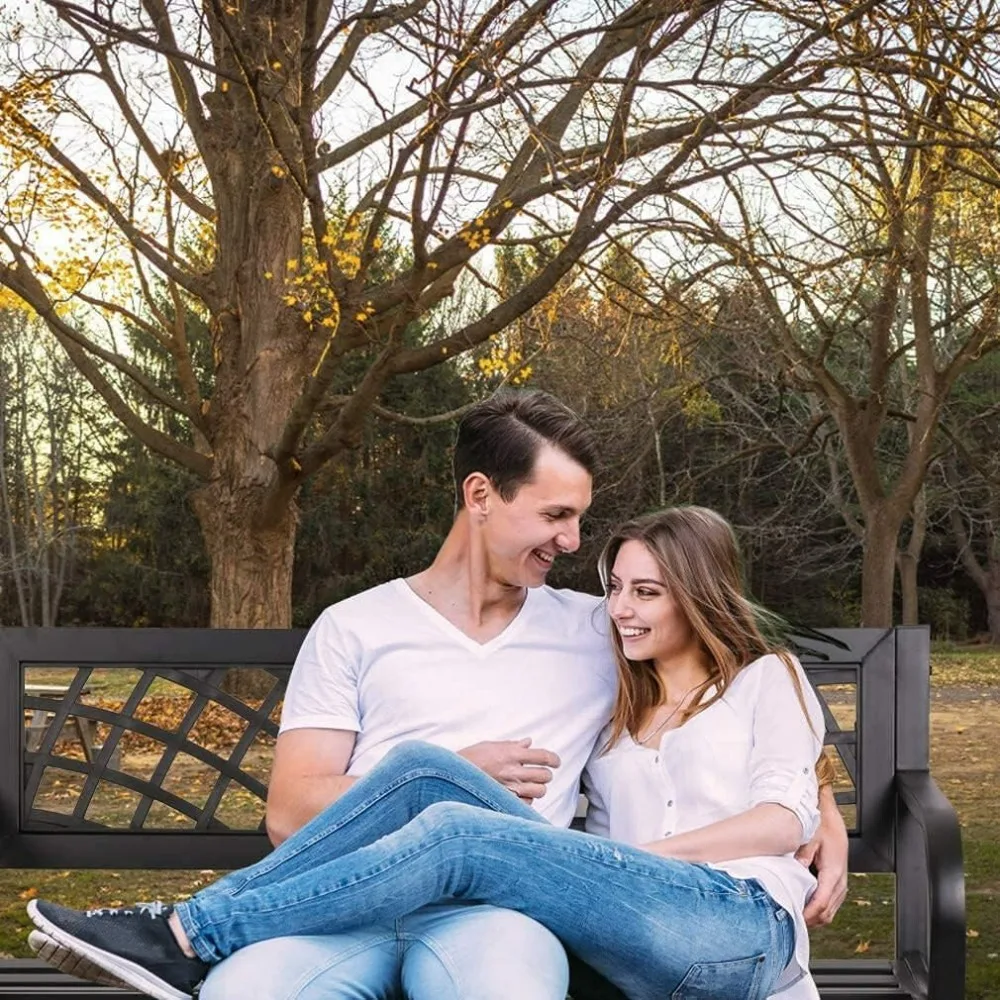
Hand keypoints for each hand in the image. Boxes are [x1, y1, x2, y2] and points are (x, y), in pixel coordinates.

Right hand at [459, 738, 559, 802]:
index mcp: (511, 754)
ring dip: (538, 788)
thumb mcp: (490, 745)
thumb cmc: (469, 759)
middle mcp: (513, 771)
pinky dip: (527, 800)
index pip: (543, 756)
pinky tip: (520, 796)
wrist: (452, 775)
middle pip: (544, 775)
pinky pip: (526, 803)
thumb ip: (511, 745)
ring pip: (539, 791)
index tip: (556, 761)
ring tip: (533, 786)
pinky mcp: (504, 801)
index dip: (554, 759)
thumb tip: (527, 743)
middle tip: (543, 774)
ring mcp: (509, 788)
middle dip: (546, 774)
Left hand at [798, 788, 848, 926]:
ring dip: (814, 917)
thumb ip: (803, 854)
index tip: (793, 918)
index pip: (821, 903)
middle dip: (809, 920)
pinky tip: (804, 906)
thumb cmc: (823, 826)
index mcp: (833, 873)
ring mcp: (840, 885)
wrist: (834, 820)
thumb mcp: (810, 837)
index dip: (807, 914)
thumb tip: (795, 870)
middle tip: (790, 921)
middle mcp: (840, 882)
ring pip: (830, 912)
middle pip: (826, 913)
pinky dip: (818, 910)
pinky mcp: (837, 884)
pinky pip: (830, 904)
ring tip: (795, 916)